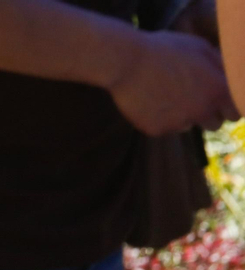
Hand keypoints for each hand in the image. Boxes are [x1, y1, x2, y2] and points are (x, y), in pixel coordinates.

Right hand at [106, 31, 235, 133]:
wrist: (126, 62)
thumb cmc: (165, 49)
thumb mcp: (199, 48)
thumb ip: (219, 65)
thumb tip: (227, 75)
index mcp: (218, 90)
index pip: (236, 113)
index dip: (229, 107)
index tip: (221, 103)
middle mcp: (202, 111)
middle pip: (214, 124)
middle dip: (208, 114)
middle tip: (193, 99)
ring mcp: (178, 123)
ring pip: (187, 125)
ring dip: (182, 115)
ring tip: (166, 94)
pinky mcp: (157, 130)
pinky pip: (164, 127)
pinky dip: (160, 118)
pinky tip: (150, 100)